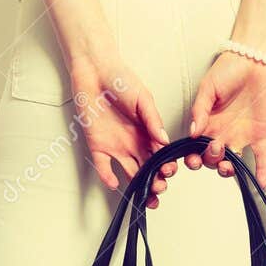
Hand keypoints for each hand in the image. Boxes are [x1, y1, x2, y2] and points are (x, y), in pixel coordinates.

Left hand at [69, 50, 175, 202]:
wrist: (95, 71)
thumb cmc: (121, 80)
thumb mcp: (143, 99)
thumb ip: (154, 120)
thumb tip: (165, 141)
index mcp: (148, 132)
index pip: (161, 156)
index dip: (166, 166)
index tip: (169, 171)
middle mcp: (134, 142)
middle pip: (148, 169)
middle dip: (157, 182)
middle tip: (160, 187)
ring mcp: (116, 145)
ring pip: (130, 172)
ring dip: (139, 185)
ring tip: (146, 194)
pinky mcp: (97, 145)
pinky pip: (103, 166)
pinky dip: (108, 177)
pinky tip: (115, 183)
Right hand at [186, 52, 265, 183]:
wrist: (256, 59)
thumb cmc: (229, 68)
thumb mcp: (208, 87)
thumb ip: (200, 110)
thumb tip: (193, 132)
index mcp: (208, 122)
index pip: (196, 145)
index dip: (192, 155)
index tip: (190, 159)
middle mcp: (223, 131)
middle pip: (212, 156)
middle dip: (209, 159)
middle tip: (212, 151)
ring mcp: (242, 134)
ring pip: (233, 160)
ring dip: (229, 168)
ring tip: (227, 166)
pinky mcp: (261, 133)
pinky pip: (261, 157)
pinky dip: (262, 171)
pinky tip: (261, 183)